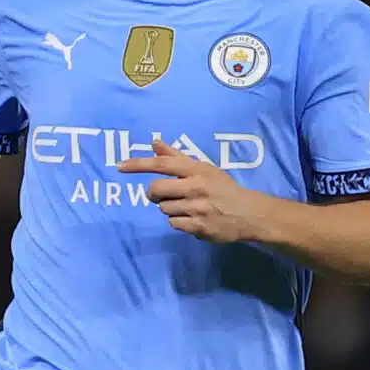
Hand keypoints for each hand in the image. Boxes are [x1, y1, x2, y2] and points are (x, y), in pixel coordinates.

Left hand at [120, 136, 271, 243]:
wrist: (249, 213)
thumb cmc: (222, 188)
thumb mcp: (203, 168)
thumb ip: (176, 157)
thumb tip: (154, 142)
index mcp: (196, 169)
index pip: (162, 164)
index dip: (139, 165)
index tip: (120, 166)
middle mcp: (196, 186)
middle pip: (156, 190)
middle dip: (154, 194)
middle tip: (165, 195)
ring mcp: (198, 207)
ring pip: (164, 209)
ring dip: (170, 209)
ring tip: (188, 207)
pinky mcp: (199, 226)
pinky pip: (173, 224)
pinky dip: (179, 222)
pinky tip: (193, 219)